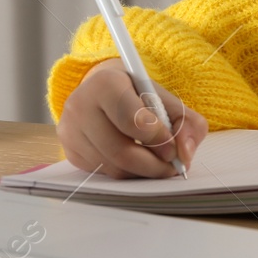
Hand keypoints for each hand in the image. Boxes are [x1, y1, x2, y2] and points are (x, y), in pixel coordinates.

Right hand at [56, 58, 208, 177]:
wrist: (105, 91)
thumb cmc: (136, 95)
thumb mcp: (164, 98)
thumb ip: (186, 121)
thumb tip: (186, 152)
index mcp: (105, 84)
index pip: (131, 119)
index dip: (157, 138)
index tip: (173, 147)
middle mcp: (81, 106)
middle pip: (120, 151)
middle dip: (153, 165)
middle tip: (172, 166)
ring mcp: (71, 131)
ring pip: (113, 167)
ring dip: (142, 172)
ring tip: (158, 163)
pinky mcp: (71, 151)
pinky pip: (104, 174)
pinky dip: (127, 173)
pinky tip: (137, 161)